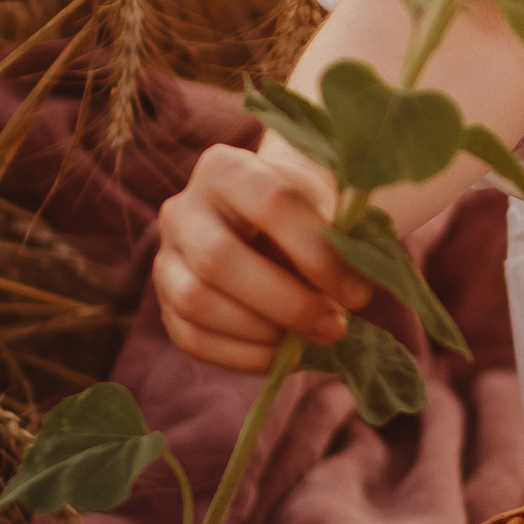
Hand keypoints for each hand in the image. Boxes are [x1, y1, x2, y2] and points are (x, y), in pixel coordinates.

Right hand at [153, 142, 367, 371]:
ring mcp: (166, 258)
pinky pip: (192, 339)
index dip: (317, 254)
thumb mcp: (326, 208)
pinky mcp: (164, 304)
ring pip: (196, 301)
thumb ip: (339, 239)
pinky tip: (283, 354)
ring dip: (262, 331)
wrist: (268, 223)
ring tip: (309, 338)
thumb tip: (353, 290)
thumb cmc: (305, 213)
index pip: (270, 204)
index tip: (358, 292)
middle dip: (286, 302)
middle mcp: (182, 209)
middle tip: (334, 326)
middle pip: (217, 258)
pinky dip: (244, 356)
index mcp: (225, 168)